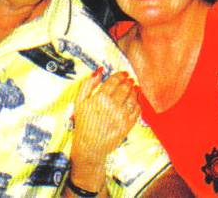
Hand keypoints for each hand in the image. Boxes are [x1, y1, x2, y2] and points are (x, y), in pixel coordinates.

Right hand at [69, 69, 140, 191]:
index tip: (123, 73)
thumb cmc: (84, 123)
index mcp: (100, 98)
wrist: (89, 147)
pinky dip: (137, 102)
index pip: (114, 81)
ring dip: (134, 90)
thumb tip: (99, 70)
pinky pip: (137, 109)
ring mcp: (122, 116)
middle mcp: (112, 106)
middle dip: (128, 81)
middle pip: (125, 87)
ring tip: (133, 87)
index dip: (120, 75)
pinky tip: (135, 99)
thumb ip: (88, 84)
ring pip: (133, 97)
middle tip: (129, 78)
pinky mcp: (128, 125)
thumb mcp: (80, 102)